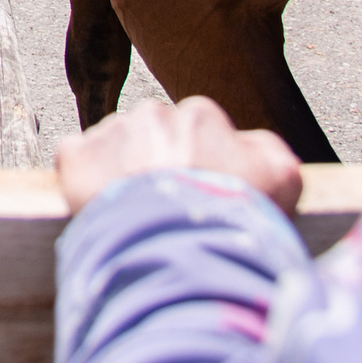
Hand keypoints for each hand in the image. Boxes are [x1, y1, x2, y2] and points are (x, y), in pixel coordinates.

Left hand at [54, 96, 303, 215]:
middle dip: (160, 168)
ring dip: (123, 176)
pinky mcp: (77, 157)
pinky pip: (78, 160)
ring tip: (138, 219)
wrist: (182, 248)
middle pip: (155, 140)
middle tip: (168, 211)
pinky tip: (106, 212)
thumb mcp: (284, 178)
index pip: (199, 135)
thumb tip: (249, 144)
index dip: (202, 170)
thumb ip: (267, 150)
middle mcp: (154, 114)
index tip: (201, 199)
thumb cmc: (237, 217)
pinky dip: (87, 182)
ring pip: (117, 148)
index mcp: (201, 115)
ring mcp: (112, 133)